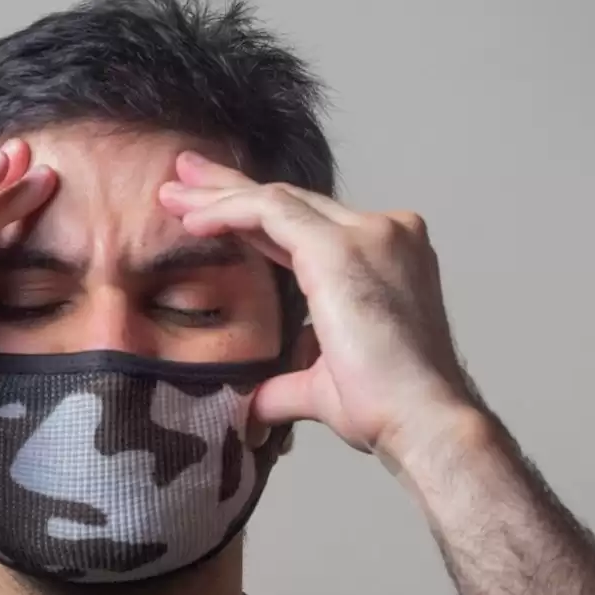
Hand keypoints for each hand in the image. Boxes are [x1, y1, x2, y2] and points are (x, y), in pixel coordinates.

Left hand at [158, 151, 480, 467]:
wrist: (422, 421)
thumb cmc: (388, 410)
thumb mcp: (323, 386)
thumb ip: (285, 384)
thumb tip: (252, 407)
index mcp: (384, 258)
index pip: (307, 226)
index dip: (255, 216)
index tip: (209, 211)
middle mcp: (383, 233)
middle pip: (291, 202)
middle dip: (230, 189)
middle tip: (183, 173)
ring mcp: (368, 234)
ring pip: (277, 199)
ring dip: (219, 195)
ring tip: (172, 190)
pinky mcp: (341, 247)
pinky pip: (271, 211)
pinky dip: (228, 211)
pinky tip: (193, 219)